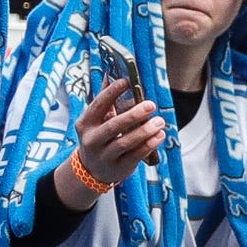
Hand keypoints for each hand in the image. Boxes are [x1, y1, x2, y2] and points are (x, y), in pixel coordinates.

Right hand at [60, 79, 165, 199]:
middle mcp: (92, 140)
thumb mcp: (96, 121)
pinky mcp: (119, 167)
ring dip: (145, 131)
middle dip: (133, 115)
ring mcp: (105, 155)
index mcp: (85, 123)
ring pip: (125, 142)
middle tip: (151, 104)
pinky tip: (160, 136)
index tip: (126, 81)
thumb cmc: (99, 137)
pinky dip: (149, 145)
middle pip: (113, 126)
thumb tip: (113, 76)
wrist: (92, 170)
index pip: (98, 106)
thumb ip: (106, 102)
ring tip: (160, 121)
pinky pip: (135, 155)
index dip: (111, 93)